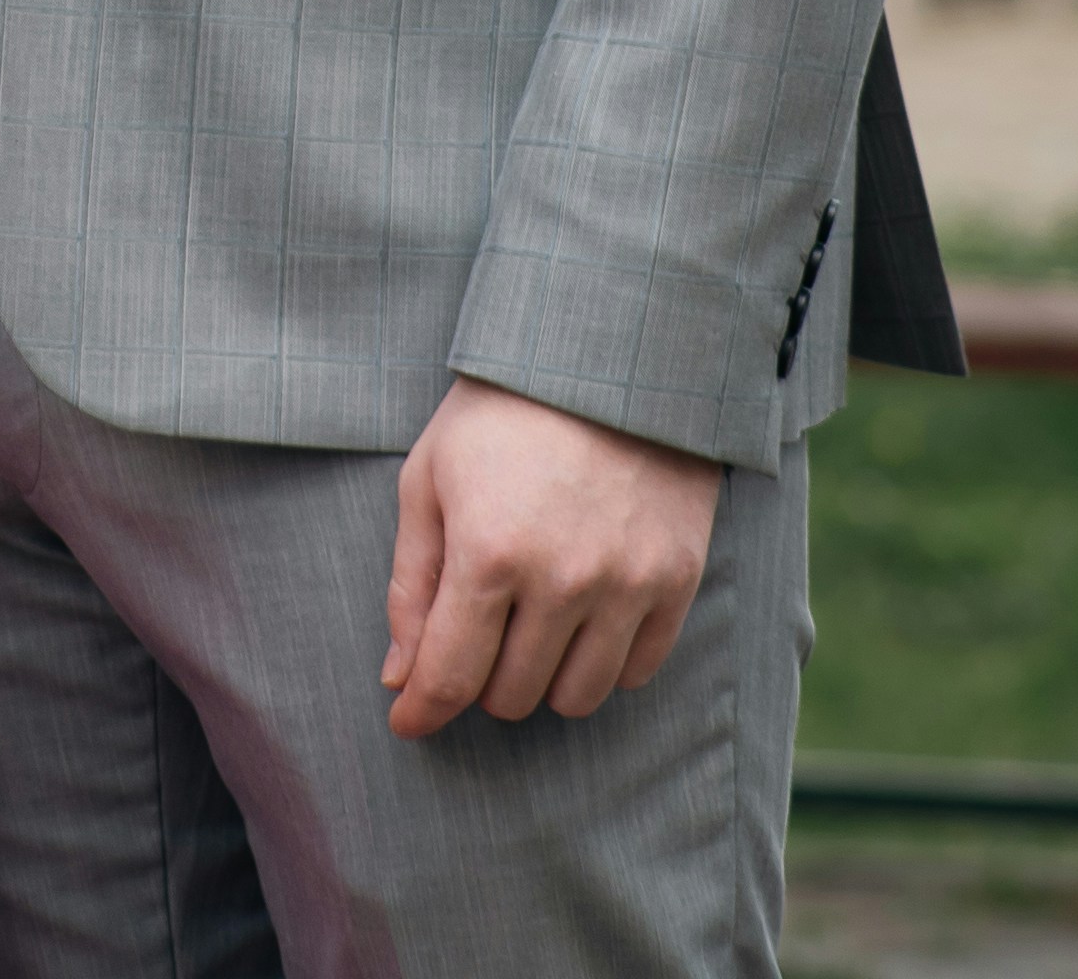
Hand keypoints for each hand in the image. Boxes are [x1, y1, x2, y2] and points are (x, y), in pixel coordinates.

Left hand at [379, 377, 721, 736]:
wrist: (611, 357)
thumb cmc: (500, 415)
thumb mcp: (430, 480)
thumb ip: (411, 585)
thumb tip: (399, 678)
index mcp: (488, 553)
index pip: (449, 676)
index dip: (421, 710)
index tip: (407, 720)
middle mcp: (562, 581)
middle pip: (510, 696)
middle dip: (480, 678)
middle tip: (479, 632)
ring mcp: (628, 584)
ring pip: (575, 698)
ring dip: (542, 678)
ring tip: (531, 626)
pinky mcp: (678, 581)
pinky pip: (635, 673)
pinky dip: (602, 663)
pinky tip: (584, 619)